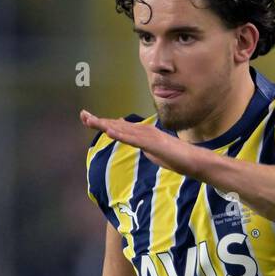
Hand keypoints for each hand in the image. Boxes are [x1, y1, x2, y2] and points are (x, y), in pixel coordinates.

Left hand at [80, 108, 208, 179]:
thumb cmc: (175, 158)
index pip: (119, 127)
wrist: (192, 161)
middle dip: (99, 120)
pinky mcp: (153, 144)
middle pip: (117, 125)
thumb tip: (136, 142)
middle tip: (82, 114)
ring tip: (91, 120)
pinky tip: (110, 132)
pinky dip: (121, 135)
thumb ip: (142, 146)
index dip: (103, 123)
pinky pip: (133, 139)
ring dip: (106, 125)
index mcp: (142, 133)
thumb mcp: (152, 151)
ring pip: (123, 130)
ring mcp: (148, 136)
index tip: (87, 118)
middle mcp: (143, 131)